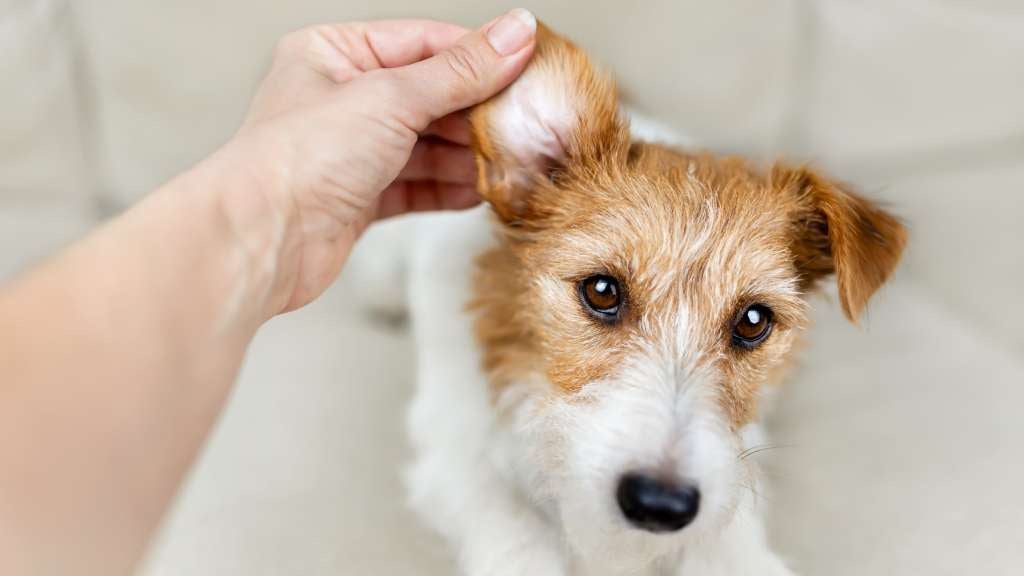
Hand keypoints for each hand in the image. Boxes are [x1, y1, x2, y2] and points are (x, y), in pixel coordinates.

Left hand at [220, 11, 535, 315]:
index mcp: (334, 53)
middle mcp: (341, 99)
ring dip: (468, 155)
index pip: (423, 43)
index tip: (528, 65)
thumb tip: (517, 32)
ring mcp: (350, 151)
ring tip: (512, 160)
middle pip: (429, 97)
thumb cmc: (300, 156)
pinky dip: (449, 188)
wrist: (260, 239)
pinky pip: (416, 185)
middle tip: (526, 122)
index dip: (478, 55)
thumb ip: (460, 70)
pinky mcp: (359, 198)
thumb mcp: (392, 97)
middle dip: (476, 113)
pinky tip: (482, 191)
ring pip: (426, 145)